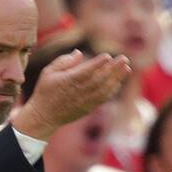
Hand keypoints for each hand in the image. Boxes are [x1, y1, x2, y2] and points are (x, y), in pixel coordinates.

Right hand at [15, 50, 131, 139]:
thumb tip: (80, 53)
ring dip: (116, 78)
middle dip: (113, 69)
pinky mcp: (88, 108)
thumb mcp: (48, 72)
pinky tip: (119, 81)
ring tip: (126, 68)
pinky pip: (103, 99)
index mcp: (68, 82)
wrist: (44, 117)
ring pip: (104, 89)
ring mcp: (84, 102)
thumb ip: (64, 61)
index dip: (98, 64)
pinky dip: (112, 90)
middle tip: (124, 58)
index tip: (107, 56)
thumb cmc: (45, 92)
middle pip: (99, 79)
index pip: (86, 72)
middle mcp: (78, 92)